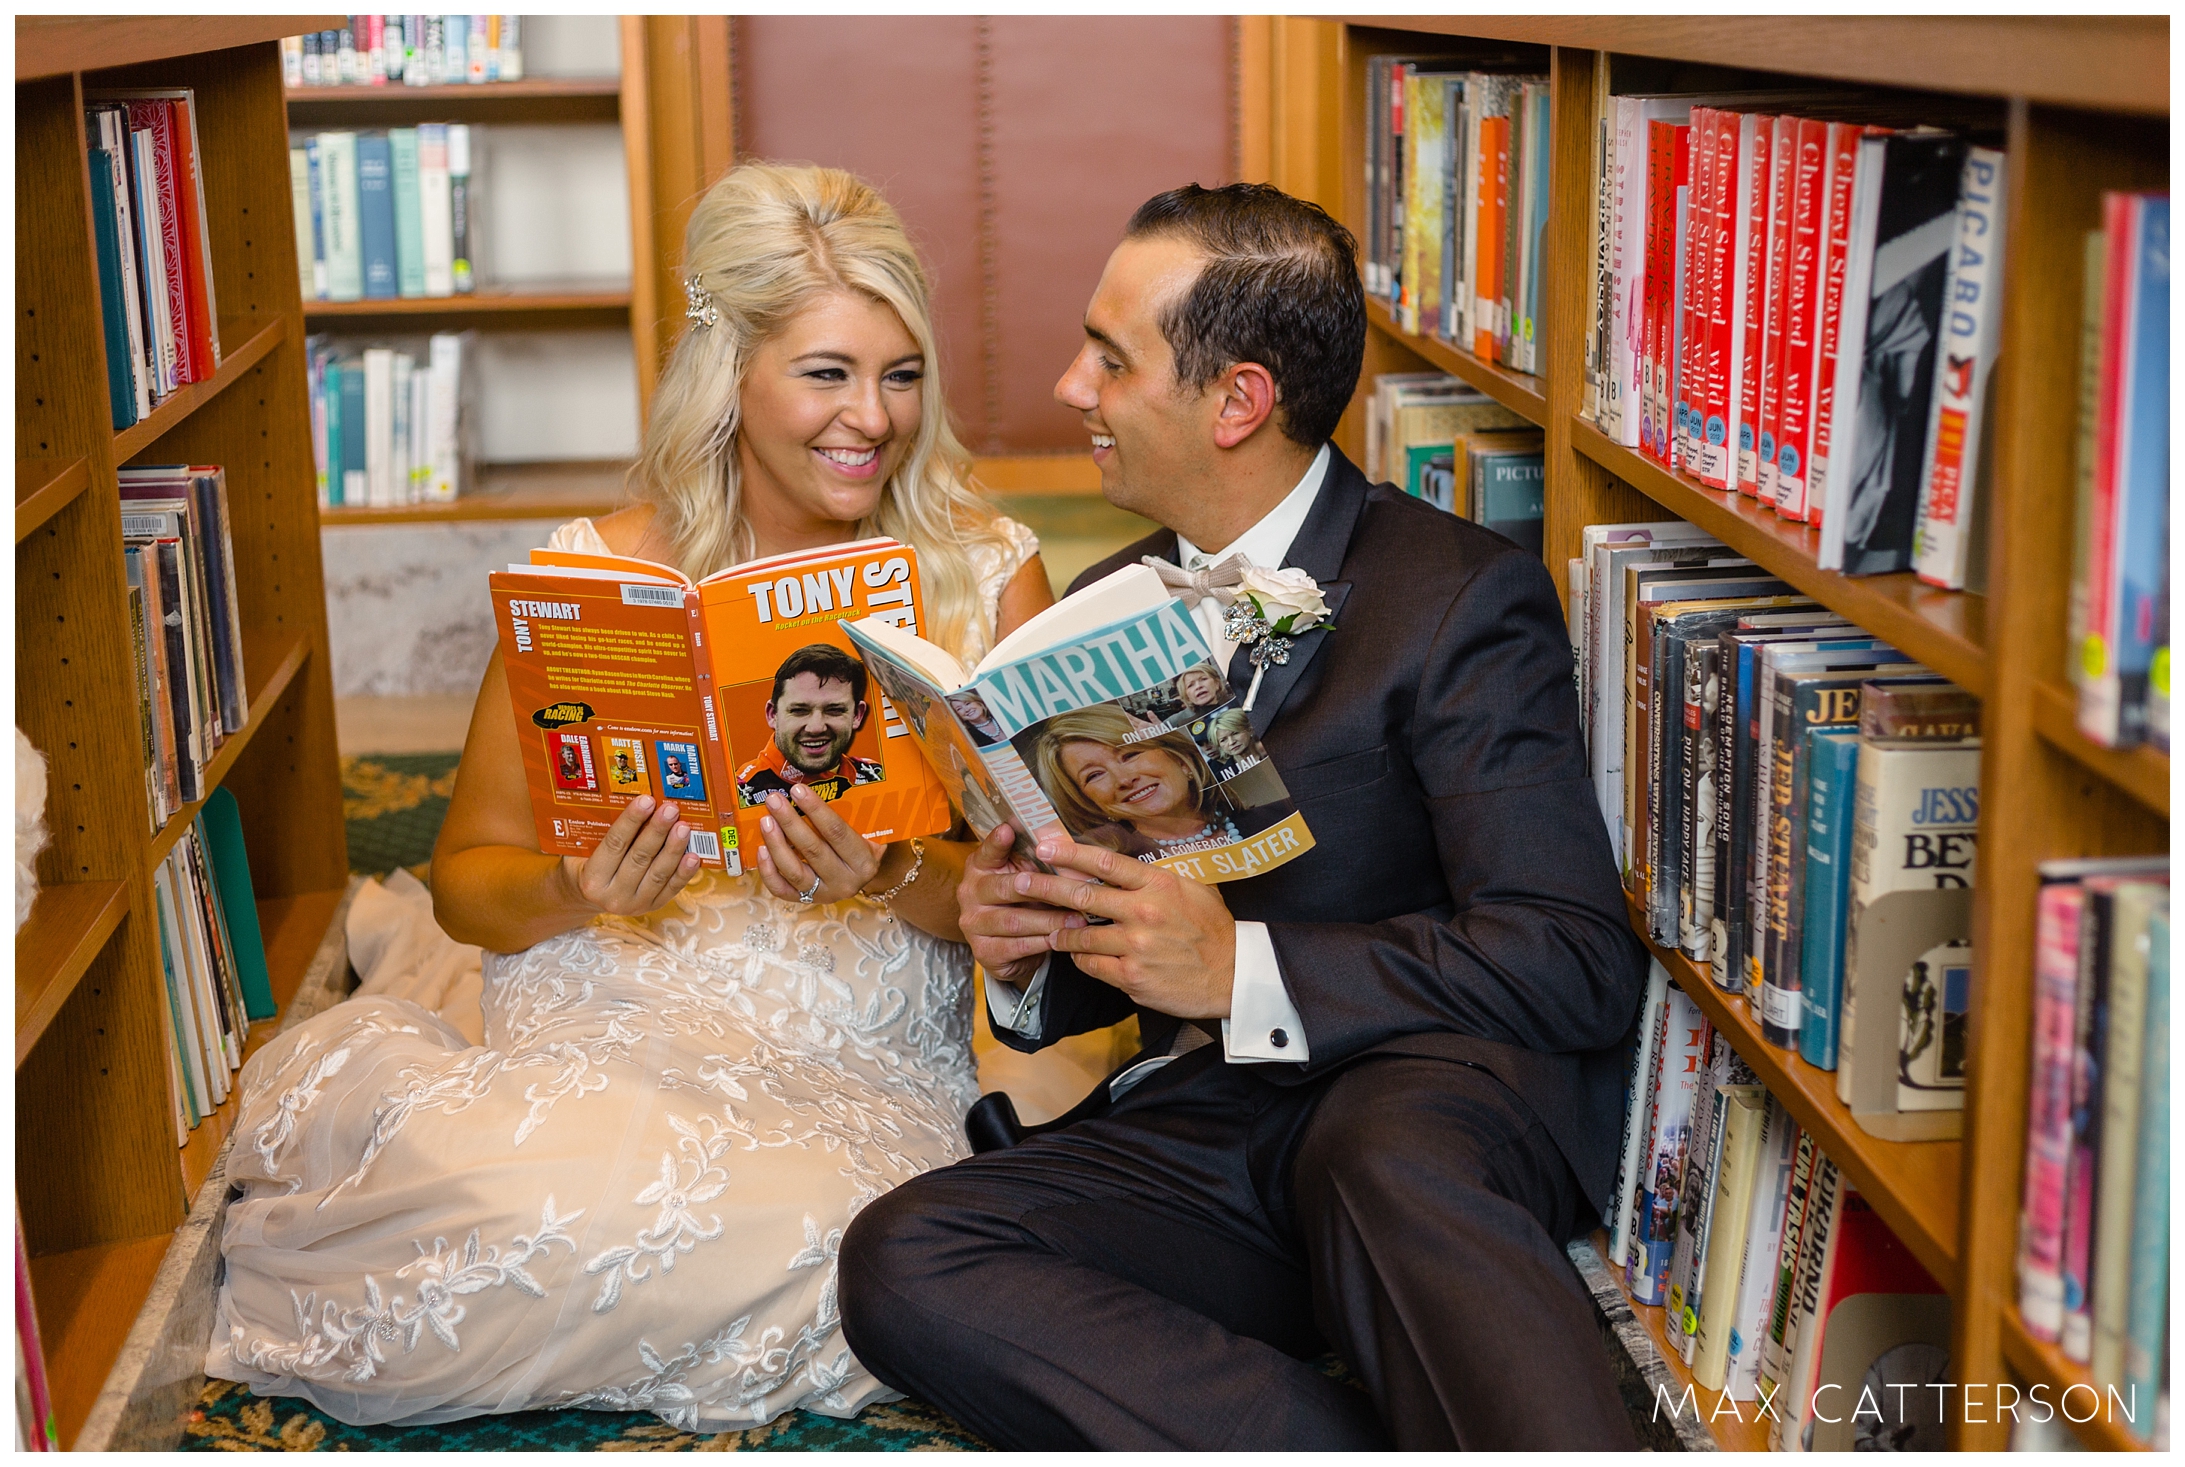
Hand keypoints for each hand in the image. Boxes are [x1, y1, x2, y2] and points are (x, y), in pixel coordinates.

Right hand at [561, 794, 701, 915]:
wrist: (588, 898)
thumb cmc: (587, 865)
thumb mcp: (584, 850)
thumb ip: (603, 832)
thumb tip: (635, 803)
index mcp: (592, 878)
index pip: (614, 844)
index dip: (631, 821)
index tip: (647, 801)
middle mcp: (613, 895)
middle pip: (639, 858)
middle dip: (657, 831)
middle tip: (670, 810)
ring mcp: (634, 904)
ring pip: (658, 873)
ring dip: (674, 848)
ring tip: (684, 827)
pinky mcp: (653, 907)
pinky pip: (672, 888)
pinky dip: (684, 872)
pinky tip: (694, 856)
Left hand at [755, 782, 883, 903]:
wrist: (859, 877)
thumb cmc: (860, 847)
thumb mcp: (866, 832)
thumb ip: (849, 815)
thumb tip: (818, 783)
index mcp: (864, 862)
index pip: (837, 832)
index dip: (816, 810)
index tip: (798, 790)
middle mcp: (845, 882)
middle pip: (813, 850)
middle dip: (790, 821)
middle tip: (774, 800)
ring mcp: (823, 894)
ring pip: (794, 871)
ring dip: (776, 843)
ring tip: (765, 820)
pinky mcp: (805, 900)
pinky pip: (781, 889)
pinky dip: (768, 870)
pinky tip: (761, 848)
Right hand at [957, 823, 1080, 984]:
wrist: (1011, 948)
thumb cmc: (1024, 903)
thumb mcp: (1028, 877)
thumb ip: (1037, 861)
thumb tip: (1065, 845)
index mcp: (979, 867)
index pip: (987, 851)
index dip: (998, 842)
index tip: (1009, 829)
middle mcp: (970, 893)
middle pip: (1005, 888)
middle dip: (1041, 890)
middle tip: (1069, 891)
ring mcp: (973, 924)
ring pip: (1015, 921)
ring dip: (1050, 921)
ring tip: (1078, 920)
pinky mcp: (984, 951)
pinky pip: (1017, 946)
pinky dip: (1043, 942)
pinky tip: (1063, 939)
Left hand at [1015, 835, 1236, 1019]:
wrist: (1234, 974)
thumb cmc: (1213, 929)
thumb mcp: (1191, 890)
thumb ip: (1156, 878)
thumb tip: (1124, 865)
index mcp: (1157, 885)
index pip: (1104, 862)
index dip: (1069, 853)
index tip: (1044, 846)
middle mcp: (1143, 912)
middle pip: (1082, 896)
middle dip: (1044, 888)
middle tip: (1018, 883)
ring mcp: (1136, 946)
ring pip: (1080, 935)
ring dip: (1060, 932)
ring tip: (1048, 929)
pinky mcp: (1132, 976)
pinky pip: (1092, 965)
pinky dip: (1081, 959)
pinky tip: (1077, 955)